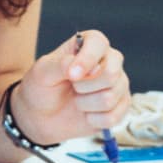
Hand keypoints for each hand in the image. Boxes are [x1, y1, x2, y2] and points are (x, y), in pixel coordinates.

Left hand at [13, 30, 129, 143]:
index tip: (71, 76)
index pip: (98, 43)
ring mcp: (118, 84)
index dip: (87, 59)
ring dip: (85, 104)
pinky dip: (93, 119)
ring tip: (77, 99)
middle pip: (111, 73)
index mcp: (88, 44)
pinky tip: (86, 114)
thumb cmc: (42, 87)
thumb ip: (62, 64)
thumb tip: (87, 68)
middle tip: (72, 87)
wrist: (42, 116)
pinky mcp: (121, 106)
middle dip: (85, 86)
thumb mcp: (42, 73)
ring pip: (110, 97)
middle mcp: (109, 61)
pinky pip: (113, 117)